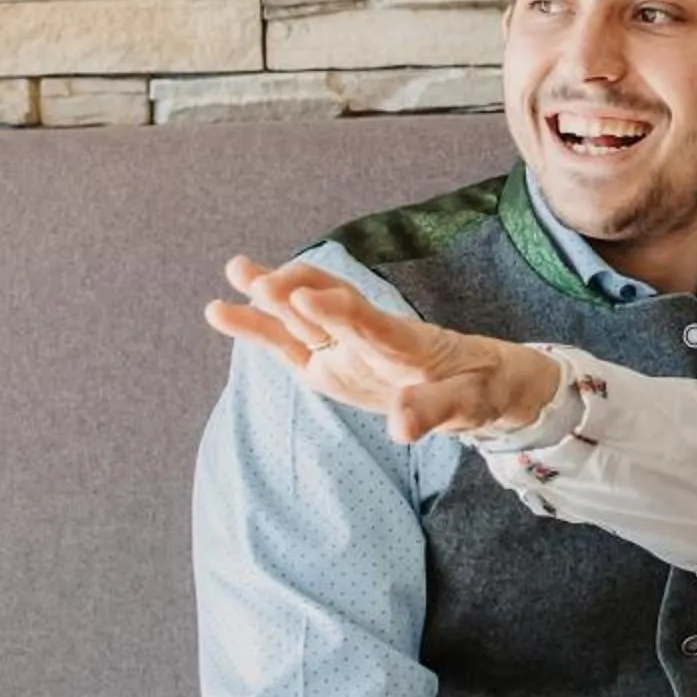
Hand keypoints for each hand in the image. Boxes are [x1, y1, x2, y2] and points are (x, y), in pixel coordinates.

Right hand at [206, 255, 561, 443]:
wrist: (472, 378)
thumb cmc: (475, 387)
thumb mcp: (468, 404)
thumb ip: (434, 411)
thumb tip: (401, 428)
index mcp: (406, 345)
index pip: (371, 325)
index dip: (340, 310)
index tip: (309, 295)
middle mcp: (368, 338)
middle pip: (329, 310)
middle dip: (295, 292)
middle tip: (257, 277)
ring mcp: (344, 347)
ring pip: (303, 317)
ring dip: (271, 294)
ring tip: (235, 268)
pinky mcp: (327, 362)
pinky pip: (289, 342)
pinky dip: (259, 327)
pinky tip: (222, 309)